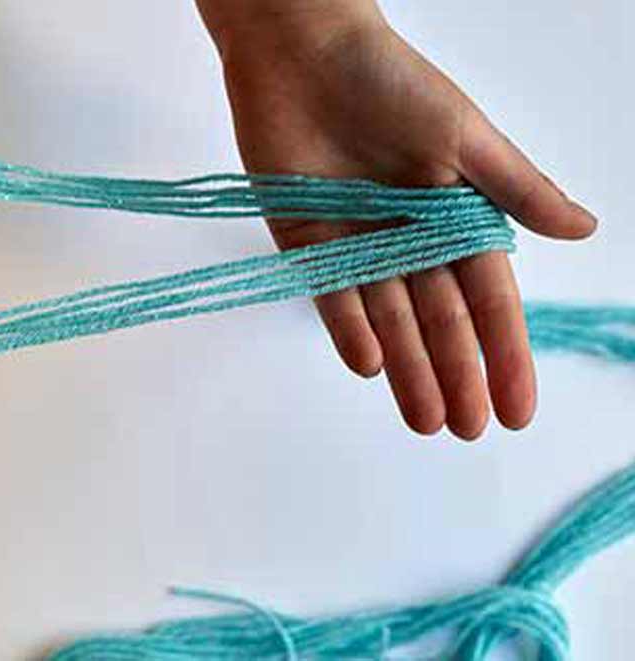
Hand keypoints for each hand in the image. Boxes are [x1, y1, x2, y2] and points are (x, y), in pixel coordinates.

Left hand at [197, 1, 596, 438]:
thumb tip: (585, 229)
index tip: (518, 408)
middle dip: (456, 375)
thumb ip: (515, 190)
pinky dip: (349, 329)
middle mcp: (406, 239)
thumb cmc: (390, 82)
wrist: (303, 52)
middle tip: (469, 430)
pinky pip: (330, 294)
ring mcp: (355, 243)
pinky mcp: (306, 241)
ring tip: (426, 421)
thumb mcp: (464, 136)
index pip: (486, 298)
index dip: (504, 353)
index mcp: (453, 216)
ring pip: (387, 319)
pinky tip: (373, 366)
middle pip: (438, 320)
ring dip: (408, 369)